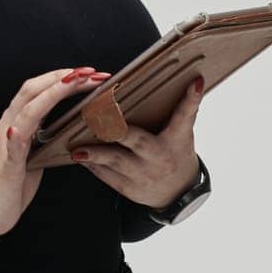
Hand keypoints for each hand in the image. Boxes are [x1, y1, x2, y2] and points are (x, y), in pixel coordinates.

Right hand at [0, 67, 111, 236]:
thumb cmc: (15, 180)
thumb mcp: (34, 149)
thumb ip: (44, 131)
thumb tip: (69, 118)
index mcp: (18, 120)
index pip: (39, 88)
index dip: (63, 77)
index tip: (89, 73)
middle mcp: (10, 125)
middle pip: (33, 90)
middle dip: (62, 78)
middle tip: (90, 72)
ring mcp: (6, 143)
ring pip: (25, 112)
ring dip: (49, 95)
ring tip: (70, 84)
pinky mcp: (7, 166)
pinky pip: (10, 148)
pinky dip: (15, 136)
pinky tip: (18, 129)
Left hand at [71, 75, 204, 208]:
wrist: (179, 193)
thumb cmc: (175, 154)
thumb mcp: (182, 133)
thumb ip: (181, 111)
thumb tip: (191, 80)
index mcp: (177, 140)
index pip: (184, 116)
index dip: (190, 99)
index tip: (193, 83)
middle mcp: (160, 157)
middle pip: (138, 141)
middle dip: (117, 130)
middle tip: (97, 119)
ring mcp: (144, 174)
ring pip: (117, 161)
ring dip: (96, 153)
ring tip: (78, 148)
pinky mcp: (130, 188)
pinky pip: (107, 176)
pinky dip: (93, 165)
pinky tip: (79, 155)